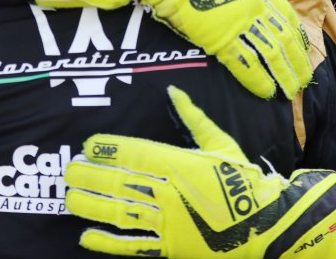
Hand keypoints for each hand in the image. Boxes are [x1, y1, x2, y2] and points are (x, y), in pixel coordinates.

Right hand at [35, 0, 312, 98]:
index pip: (285, 15)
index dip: (296, 35)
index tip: (302, 48)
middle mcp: (254, 5)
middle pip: (283, 38)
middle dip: (295, 61)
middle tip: (303, 79)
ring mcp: (240, 23)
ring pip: (270, 54)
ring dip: (282, 74)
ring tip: (289, 91)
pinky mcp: (221, 40)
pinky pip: (246, 65)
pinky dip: (258, 80)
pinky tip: (266, 92)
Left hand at [65, 86, 335, 257]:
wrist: (267, 227)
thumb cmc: (245, 182)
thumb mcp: (222, 144)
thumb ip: (194, 119)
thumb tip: (174, 91)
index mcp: (183, 165)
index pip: (137, 155)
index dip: (109, 150)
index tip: (89, 145)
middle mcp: (170, 193)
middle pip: (121, 183)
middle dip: (90, 177)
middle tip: (68, 171)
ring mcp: (168, 223)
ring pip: (120, 213)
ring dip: (91, 206)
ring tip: (70, 199)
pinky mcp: (170, 248)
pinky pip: (132, 247)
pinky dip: (108, 243)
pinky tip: (86, 237)